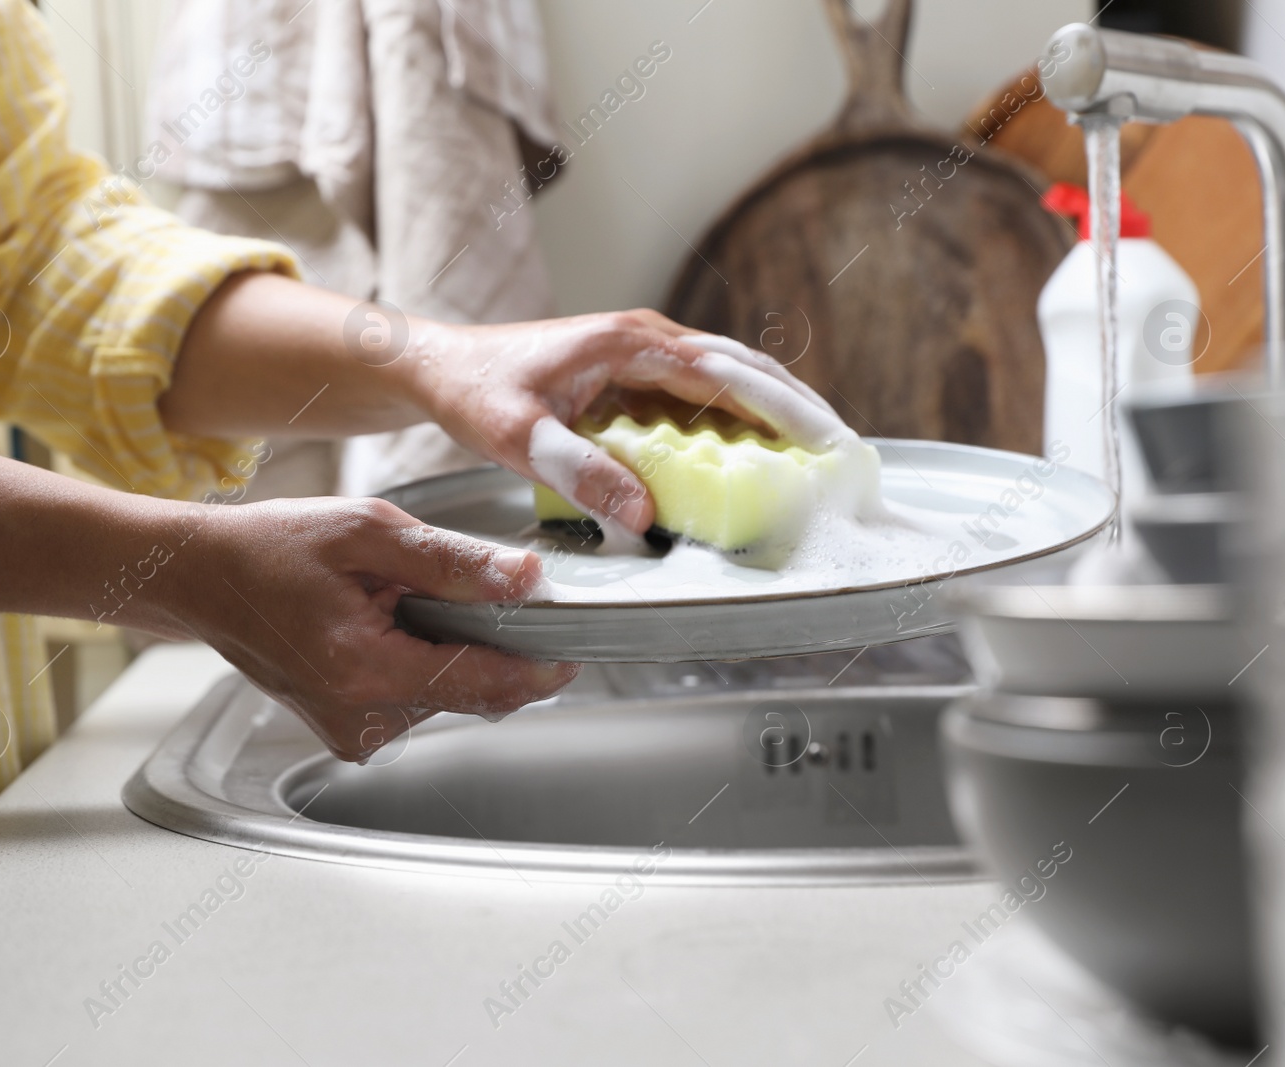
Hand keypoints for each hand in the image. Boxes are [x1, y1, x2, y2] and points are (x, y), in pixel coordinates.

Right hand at [171, 497, 578, 760]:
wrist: (200, 578)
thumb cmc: (270, 549)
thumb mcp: (367, 532)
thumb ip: (452, 559)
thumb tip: (526, 580)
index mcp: (365, 672)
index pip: (484, 685)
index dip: (539, 666)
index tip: (575, 646)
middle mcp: (361, 720)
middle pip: (474, 693)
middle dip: (493, 644)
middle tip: (486, 588)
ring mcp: (354, 733)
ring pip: (449, 696)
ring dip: (454, 649)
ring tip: (406, 599)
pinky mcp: (351, 730)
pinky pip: (419, 699)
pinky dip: (426, 661)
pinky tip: (393, 623)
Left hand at [404, 309, 852, 536]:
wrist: (441, 366)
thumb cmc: (476, 391)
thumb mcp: (519, 437)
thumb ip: (578, 471)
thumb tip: (640, 514)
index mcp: (629, 343)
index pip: (724, 374)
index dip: (779, 407)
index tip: (823, 439)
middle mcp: (645, 338)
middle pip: (742, 368)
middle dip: (797, 407)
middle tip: (843, 450)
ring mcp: (642, 351)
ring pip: (728, 377)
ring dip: (773, 409)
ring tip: (818, 450)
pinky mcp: (633, 371)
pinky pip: (700, 392)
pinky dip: (737, 416)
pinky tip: (754, 451)